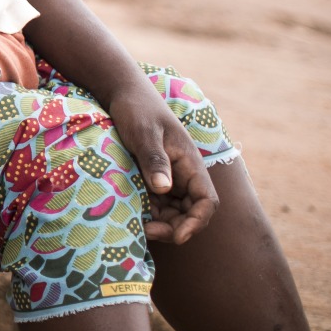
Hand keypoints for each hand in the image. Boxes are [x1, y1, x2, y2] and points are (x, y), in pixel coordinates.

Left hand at [104, 84, 219, 244]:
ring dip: (160, 222)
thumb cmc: (137, 110)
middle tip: (146, 230)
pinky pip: (157, 204)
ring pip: (173, 212)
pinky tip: (131, 213)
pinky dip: (148, 213)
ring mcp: (170, 178)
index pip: (207, 201)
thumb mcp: (144, 134)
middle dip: (174, 227)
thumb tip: (164, 189)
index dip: (197, 222)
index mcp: (191, 164)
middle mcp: (184, 175)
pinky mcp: (153, 179)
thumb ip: (155, 160)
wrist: (124, 95)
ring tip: (136, 223)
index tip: (178, 236)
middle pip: (190, 213)